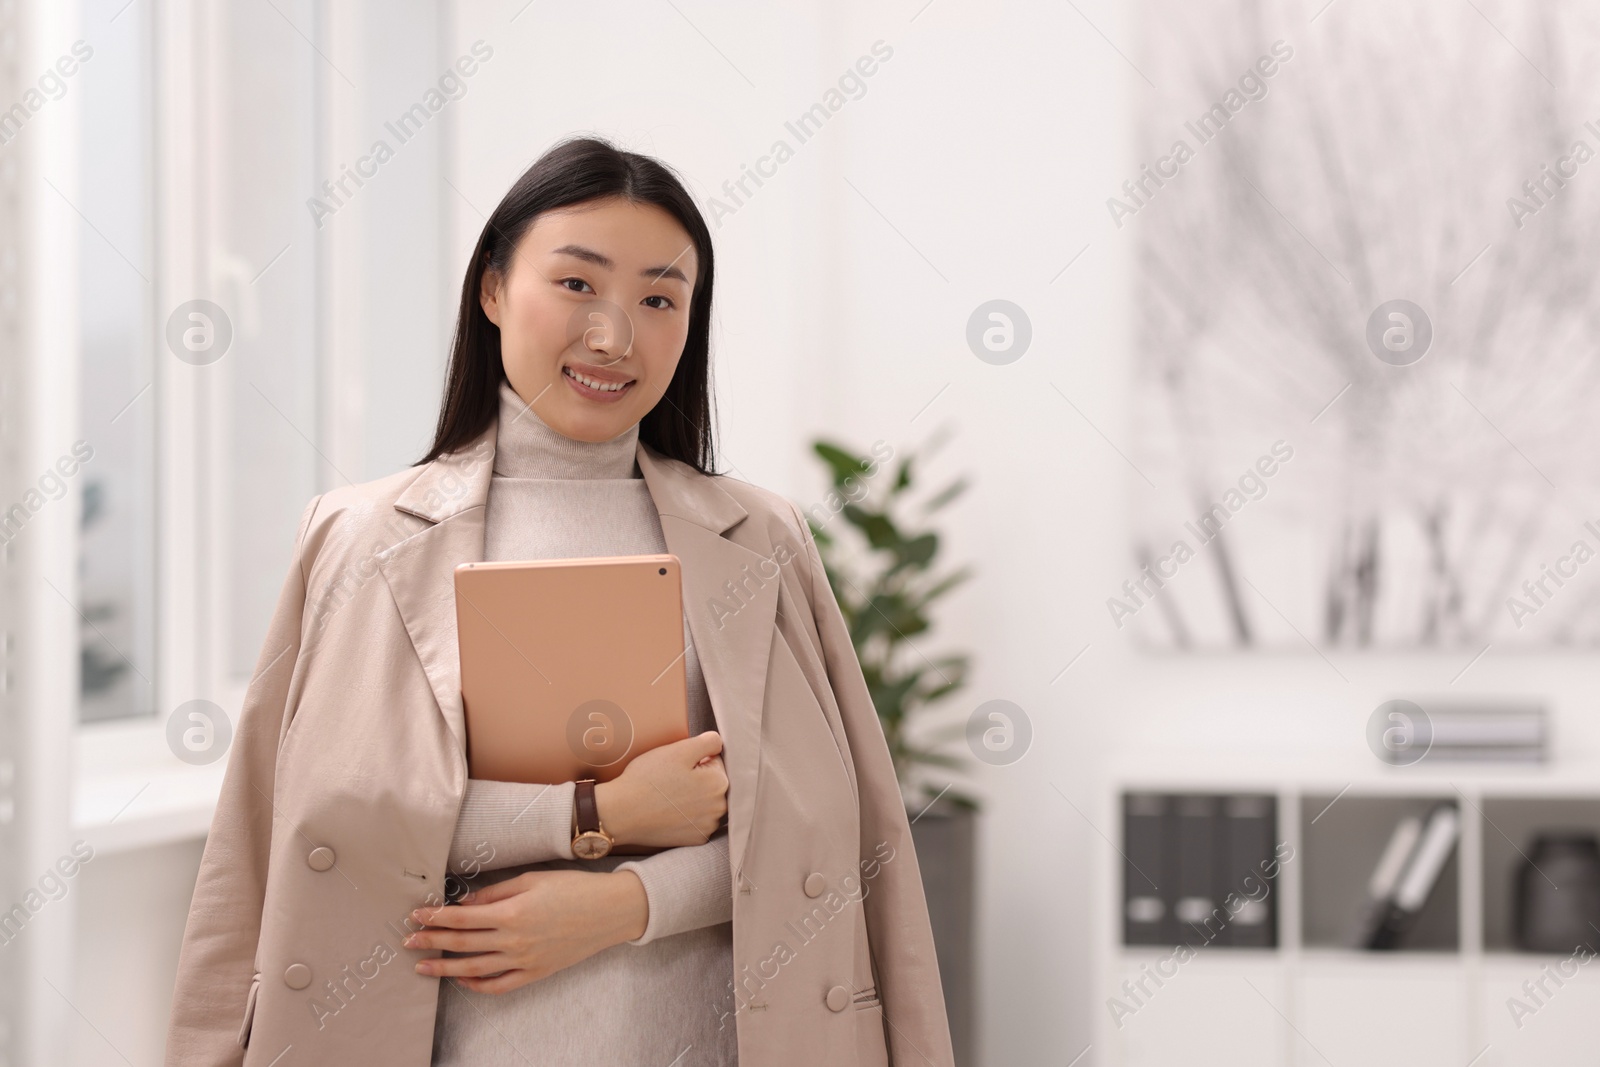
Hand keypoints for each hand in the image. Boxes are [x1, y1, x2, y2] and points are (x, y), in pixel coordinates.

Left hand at [406, 869, 646, 993]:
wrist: (609, 910)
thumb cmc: (572, 887)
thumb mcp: (531, 880)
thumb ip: (494, 893)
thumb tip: (465, 903)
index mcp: (511, 912)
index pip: (461, 918)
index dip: (434, 918)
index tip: (415, 916)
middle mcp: (514, 940)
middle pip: (461, 944)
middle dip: (431, 942)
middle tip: (407, 943)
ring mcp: (524, 960)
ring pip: (474, 969)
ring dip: (445, 969)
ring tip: (423, 967)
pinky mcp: (536, 973)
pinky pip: (500, 986)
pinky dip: (479, 986)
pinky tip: (464, 980)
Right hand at [595, 730, 726, 847]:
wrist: (621, 813)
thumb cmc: (647, 780)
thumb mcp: (678, 750)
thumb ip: (707, 742)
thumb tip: (718, 744)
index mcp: (719, 783)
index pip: (715, 761)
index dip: (696, 759)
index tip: (677, 765)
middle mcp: (719, 808)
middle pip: (713, 783)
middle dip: (697, 778)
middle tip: (670, 779)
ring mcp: (707, 826)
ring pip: (706, 803)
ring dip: (693, 797)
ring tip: (668, 796)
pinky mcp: (695, 840)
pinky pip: (697, 821)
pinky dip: (687, 815)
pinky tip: (669, 811)